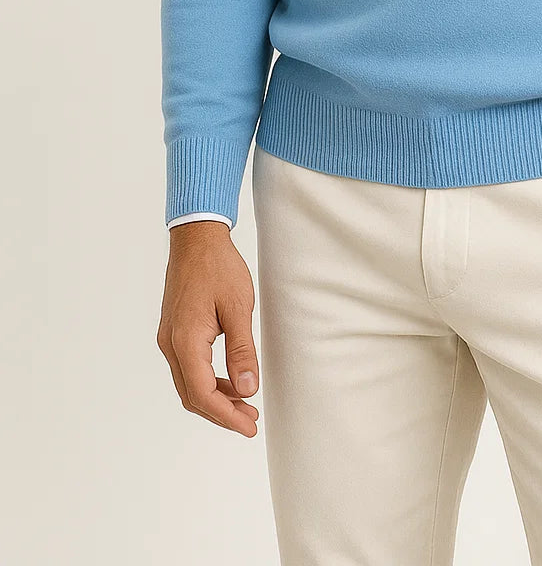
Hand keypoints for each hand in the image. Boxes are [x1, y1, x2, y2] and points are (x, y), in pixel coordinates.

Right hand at [156, 222, 260, 436]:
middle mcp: (171, 344)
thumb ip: (242, 350)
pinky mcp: (174, 332)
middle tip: (251, 420)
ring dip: (215, 398)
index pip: (203, 394)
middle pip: (192, 395)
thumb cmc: (218, 267)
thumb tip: (248, 388)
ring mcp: (169, 339)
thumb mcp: (238, 307)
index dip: (227, 416)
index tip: (250, 426)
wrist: (196, 238)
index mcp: (185, 341)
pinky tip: (229, 380)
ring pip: (188, 384)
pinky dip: (207, 381)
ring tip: (244, 403)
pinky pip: (188, 368)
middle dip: (222, 413)